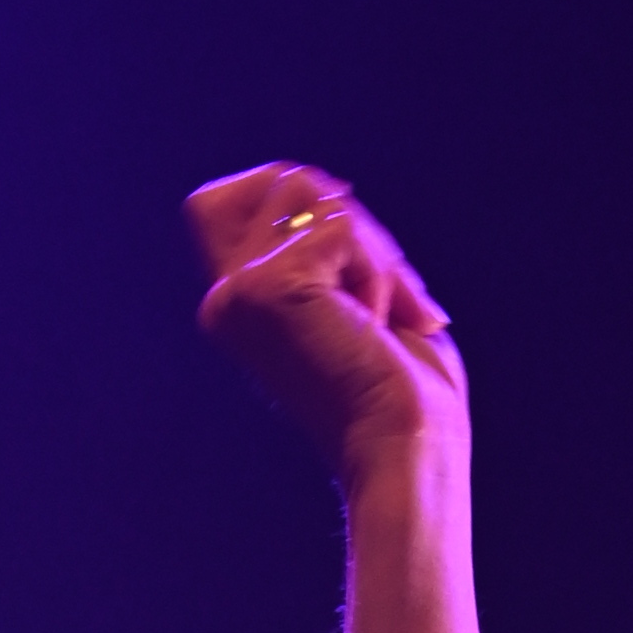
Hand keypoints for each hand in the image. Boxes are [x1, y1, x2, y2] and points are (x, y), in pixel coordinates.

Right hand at [186, 165, 466, 484]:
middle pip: (282, 178)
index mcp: (237, 306)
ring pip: (311, 192)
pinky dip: (381, 274)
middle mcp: (225, 298)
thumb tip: (331, 189)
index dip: (298, 200)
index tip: (355, 263)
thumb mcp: (363, 303)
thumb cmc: (405, 398)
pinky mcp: (267, 289)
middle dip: (354, 223)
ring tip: (379, 321)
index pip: (227, 198)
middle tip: (383, 304)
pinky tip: (376, 330)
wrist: (406, 454)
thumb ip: (330, 247)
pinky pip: (342, 227)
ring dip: (372, 253)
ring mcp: (240, 293)